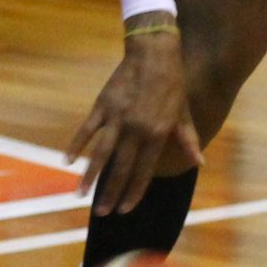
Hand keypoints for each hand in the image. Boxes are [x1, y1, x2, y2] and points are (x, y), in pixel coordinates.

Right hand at [65, 29, 202, 215]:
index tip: (124, 209)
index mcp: (156, 134)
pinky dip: (76, 146)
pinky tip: (67, 162)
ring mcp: (116, 118)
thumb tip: (199, 162)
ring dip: (89, 177)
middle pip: (120, 168)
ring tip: (79, 196)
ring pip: (100, 154)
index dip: (133, 192)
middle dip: (110, 193)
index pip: (143, 171)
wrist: (154, 53)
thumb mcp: (183, 113)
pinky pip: (87, 130)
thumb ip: (188, 140)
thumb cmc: (172, 84)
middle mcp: (135, 130)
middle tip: (101, 214)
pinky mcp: (102, 105)